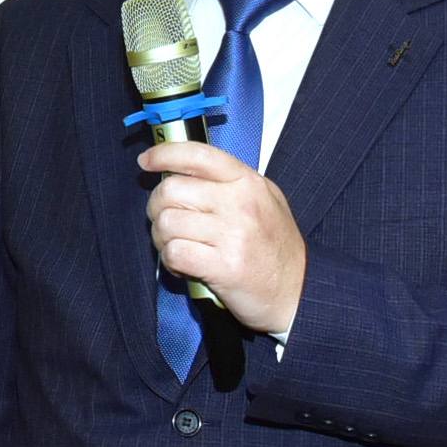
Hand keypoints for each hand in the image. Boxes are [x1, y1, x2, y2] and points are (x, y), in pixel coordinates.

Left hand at [140, 138, 306, 334]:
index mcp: (248, 182)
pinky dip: (171, 260)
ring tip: (178, 247)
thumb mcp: (264, 200)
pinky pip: (174, 253)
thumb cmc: (275, 247)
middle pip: (171, 190)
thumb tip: (180, 169)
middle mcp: (240, 203)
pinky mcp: (224, 267)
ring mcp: (233, 235)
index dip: (164, 154)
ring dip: (162, 238)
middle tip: (167, 223)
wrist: (300, 292)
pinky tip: (184, 264)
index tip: (146, 162)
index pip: (197, 155)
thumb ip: (228, 182)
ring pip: (167, 223)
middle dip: (157, 208)